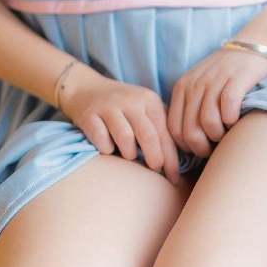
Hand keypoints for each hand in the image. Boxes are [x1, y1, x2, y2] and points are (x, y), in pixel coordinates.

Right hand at [61, 63, 181, 184]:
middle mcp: (131, 101)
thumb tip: (181, 161)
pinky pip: (102, 141)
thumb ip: (161, 129)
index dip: (172, 159)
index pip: (165, 133)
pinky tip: (108, 148)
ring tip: (129, 155)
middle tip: (155, 170)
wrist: (85, 88)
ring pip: (126, 139)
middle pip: (148, 136)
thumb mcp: (145, 110)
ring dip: (130, 154)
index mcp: (150, 101)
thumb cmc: (122, 108)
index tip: (175, 178)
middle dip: (155, 159)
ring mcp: (109, 107)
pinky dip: (107, 149)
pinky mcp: (89, 115)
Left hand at [167, 46, 266, 156]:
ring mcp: (215, 80)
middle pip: (190, 131)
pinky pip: (228, 109)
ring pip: (208, 123)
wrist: (251, 46)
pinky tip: (236, 119)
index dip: (186, 146)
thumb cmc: (225, 75)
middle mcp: (195, 84)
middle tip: (214, 148)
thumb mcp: (199, 87)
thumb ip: (188, 108)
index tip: (199, 149)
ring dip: (218, 135)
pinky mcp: (236, 78)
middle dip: (202, 147)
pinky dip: (232, 120)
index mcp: (182, 88)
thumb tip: (186, 143)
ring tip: (226, 134)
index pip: (174, 129)